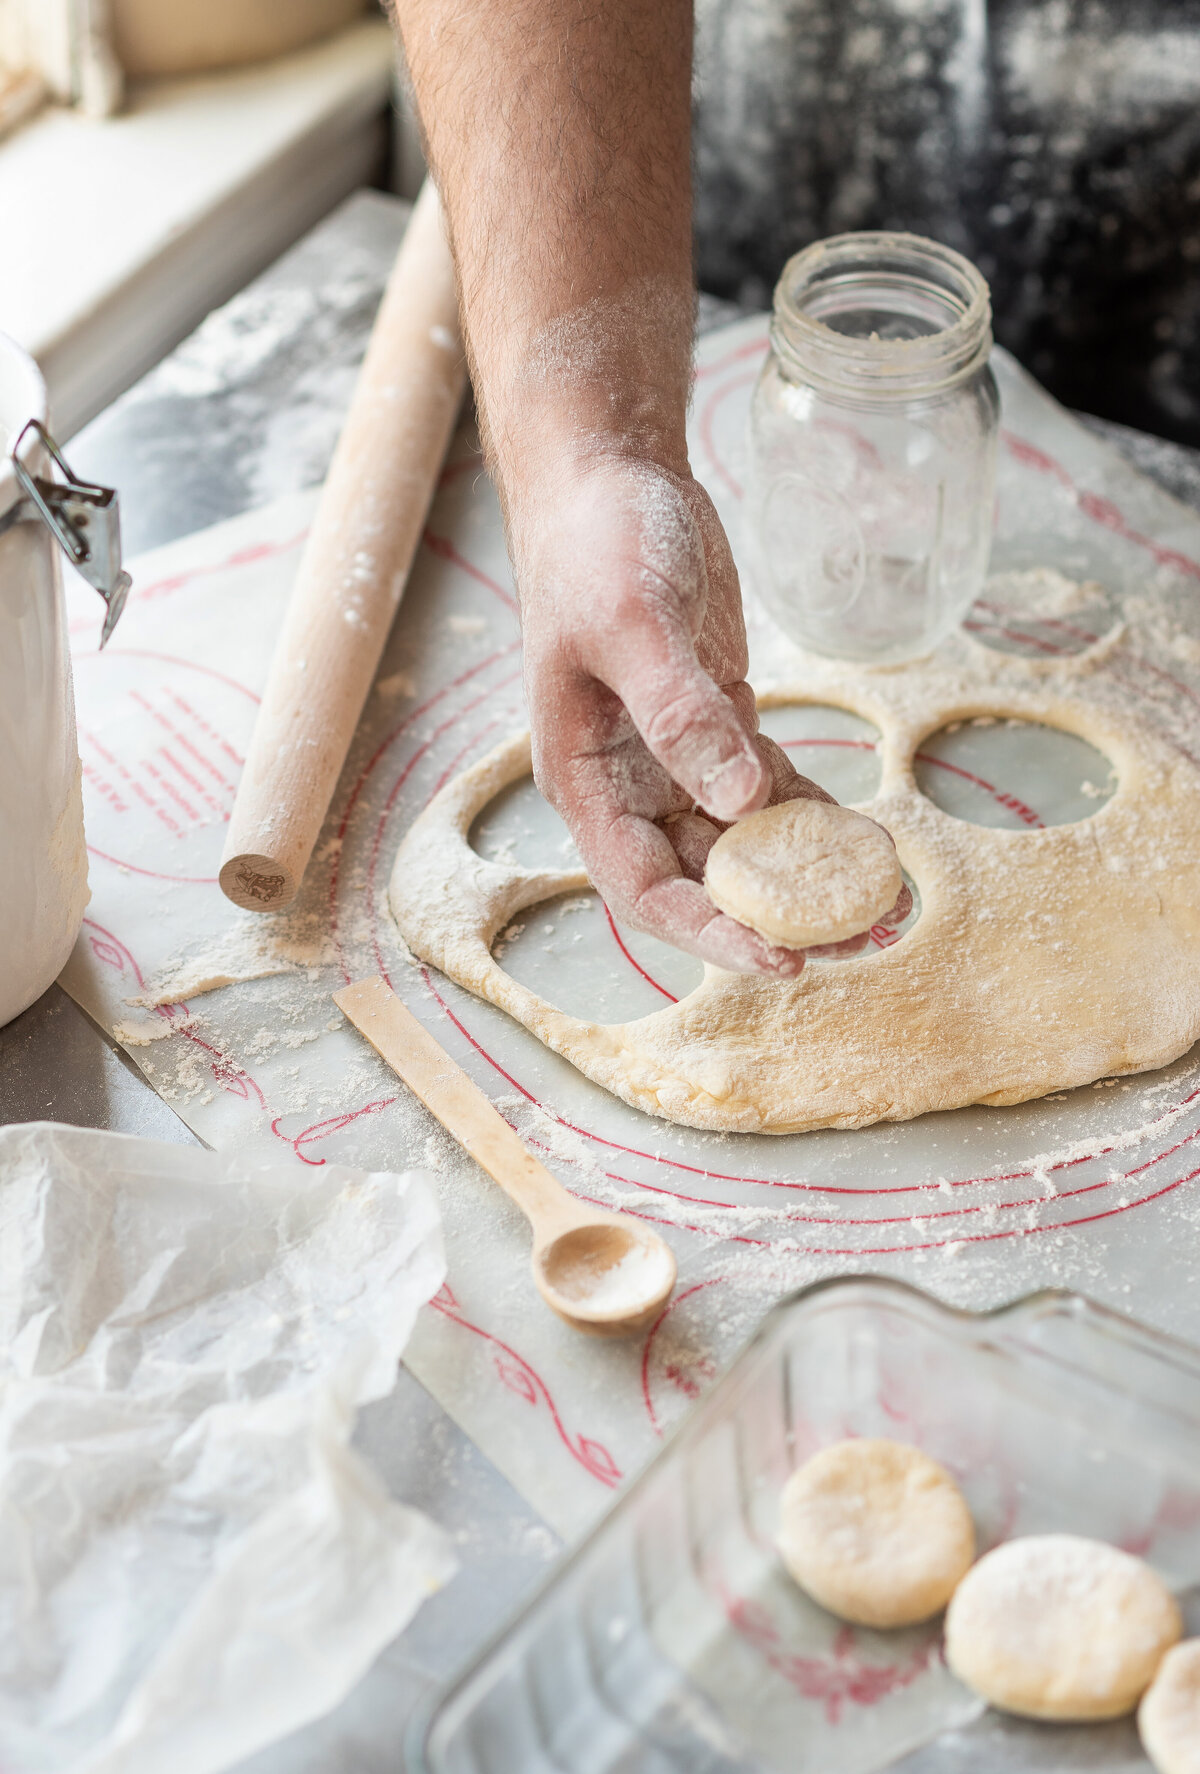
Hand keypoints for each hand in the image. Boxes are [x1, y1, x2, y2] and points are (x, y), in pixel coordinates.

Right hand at [510, 450, 910, 973]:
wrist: (610, 477)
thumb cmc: (595, 546)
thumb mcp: (630, 626)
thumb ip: (679, 716)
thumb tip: (739, 802)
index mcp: (585, 780)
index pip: (645, 887)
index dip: (710, 932)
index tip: (782, 958)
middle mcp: (626, 785)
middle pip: (699, 880)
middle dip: (772, 916)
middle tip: (854, 939)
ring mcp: (672, 759)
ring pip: (740, 843)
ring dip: (801, 875)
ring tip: (876, 904)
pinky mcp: (718, 726)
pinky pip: (768, 792)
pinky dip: (812, 817)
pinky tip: (863, 837)